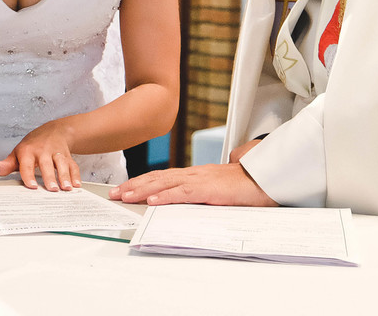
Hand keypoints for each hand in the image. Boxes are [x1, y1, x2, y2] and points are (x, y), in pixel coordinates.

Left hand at [0, 123, 79, 190]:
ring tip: (67, 188)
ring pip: (62, 164)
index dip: (29, 174)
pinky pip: (73, 165)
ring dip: (65, 176)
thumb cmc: (33, 145)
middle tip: (52, 189)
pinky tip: (76, 185)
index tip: (31, 186)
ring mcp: (57, 153)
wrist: (54, 130)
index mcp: (28, 151)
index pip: (27, 164)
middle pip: (47, 164)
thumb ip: (6, 165)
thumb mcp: (18, 152)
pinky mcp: (68, 156)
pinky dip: (76, 175)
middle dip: (50, 176)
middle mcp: (43, 151)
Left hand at [108, 140, 275, 205]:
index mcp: (193, 175)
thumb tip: (183, 203)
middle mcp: (192, 174)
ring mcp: (199, 180)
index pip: (161, 177)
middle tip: (114, 193)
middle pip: (156, 178)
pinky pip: (183, 193)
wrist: (263, 180)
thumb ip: (200, 193)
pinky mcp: (208, 189)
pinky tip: (152, 201)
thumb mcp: (216, 190)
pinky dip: (165, 196)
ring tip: (125, 196)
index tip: (124, 188)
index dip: (141, 182)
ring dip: (142, 190)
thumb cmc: (242, 187)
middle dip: (133, 185)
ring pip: (164, 183)